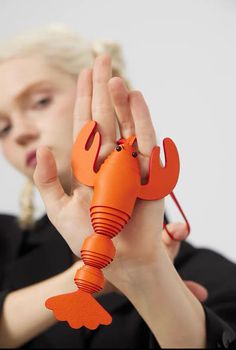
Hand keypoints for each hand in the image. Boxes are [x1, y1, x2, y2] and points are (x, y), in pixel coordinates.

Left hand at [34, 54, 206, 301]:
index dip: (83, 99)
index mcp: (87, 165)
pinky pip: (143, 140)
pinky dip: (139, 119)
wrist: (118, 258)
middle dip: (101, 88)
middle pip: (104, 117)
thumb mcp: (58, 210)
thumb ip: (47, 181)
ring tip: (112, 76)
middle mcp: (108, 159)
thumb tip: (39, 149)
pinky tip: (134, 97)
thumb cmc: (89, 238)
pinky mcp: (147, 171)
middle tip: (102, 58)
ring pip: (123, 124)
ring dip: (118, 100)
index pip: (84, 125)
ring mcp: (128, 163)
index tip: (83, 74)